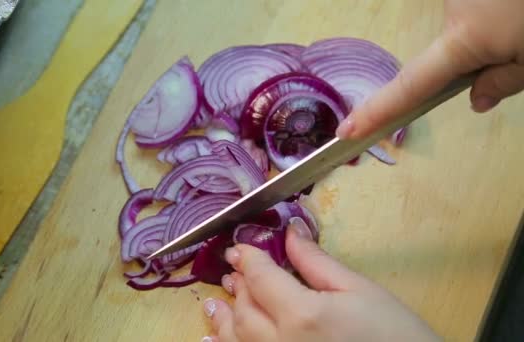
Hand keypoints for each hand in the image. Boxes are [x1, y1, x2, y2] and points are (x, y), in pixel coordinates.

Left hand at [201, 218, 440, 341]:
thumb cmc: (394, 335)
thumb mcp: (359, 290)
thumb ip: (317, 263)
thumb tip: (291, 233)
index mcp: (302, 315)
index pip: (261, 278)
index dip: (248, 259)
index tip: (239, 249)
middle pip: (245, 310)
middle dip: (238, 287)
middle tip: (234, 272)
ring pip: (238, 341)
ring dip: (222, 319)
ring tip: (213, 304)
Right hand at [336, 0, 523, 138]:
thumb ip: (505, 81)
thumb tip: (476, 100)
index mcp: (464, 40)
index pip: (411, 86)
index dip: (377, 110)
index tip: (347, 131)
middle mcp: (453, 12)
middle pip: (454, 48)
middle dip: (482, 54)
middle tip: (520, 45)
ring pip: (473, 22)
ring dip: (498, 26)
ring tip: (523, 19)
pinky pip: (479, 4)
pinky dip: (498, 9)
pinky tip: (514, 7)